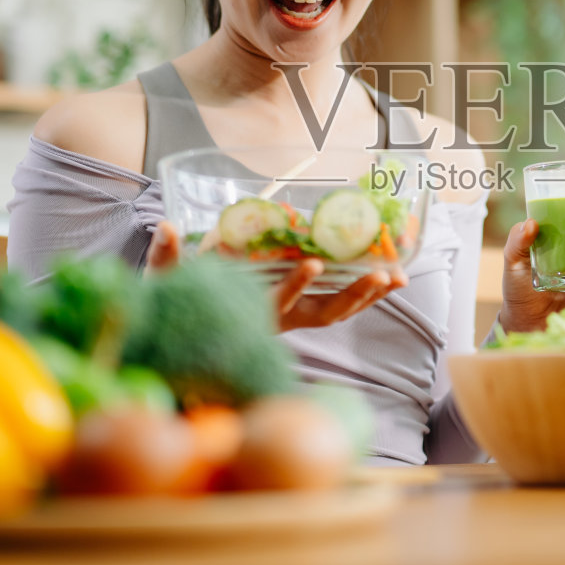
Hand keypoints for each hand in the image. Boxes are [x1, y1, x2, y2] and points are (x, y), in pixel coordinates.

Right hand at [149, 221, 405, 331]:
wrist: (185, 338)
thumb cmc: (178, 305)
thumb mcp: (165, 282)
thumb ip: (165, 255)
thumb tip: (165, 226)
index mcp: (247, 311)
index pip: (274, 302)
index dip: (294, 285)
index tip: (313, 263)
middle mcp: (277, 321)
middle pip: (322, 315)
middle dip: (353, 296)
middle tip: (381, 276)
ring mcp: (292, 318)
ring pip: (337, 313)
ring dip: (369, 296)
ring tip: (399, 277)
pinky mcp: (302, 311)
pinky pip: (338, 306)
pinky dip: (364, 294)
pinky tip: (389, 278)